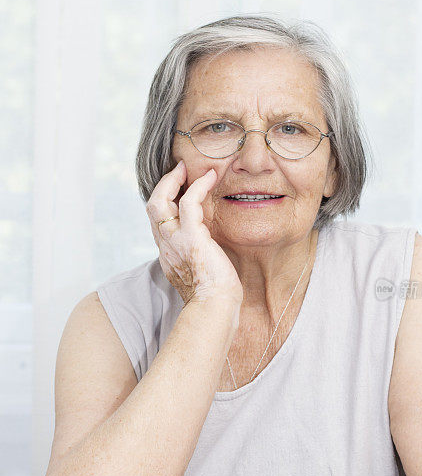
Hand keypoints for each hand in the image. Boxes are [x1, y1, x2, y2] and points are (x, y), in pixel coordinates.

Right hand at [145, 160, 242, 305]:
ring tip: (188, 168)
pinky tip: (210, 178)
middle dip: (163, 185)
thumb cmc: (215, 294)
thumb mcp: (199, 270)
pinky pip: (189, 203)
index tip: (178, 188)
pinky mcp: (192, 238)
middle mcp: (166, 245)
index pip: (158, 220)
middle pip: (151, 207)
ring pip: (159, 202)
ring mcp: (175, 241)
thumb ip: (197, 256)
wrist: (215, 307)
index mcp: (168, 253)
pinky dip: (198, 187)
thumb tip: (209, 247)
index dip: (165, 201)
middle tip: (179, 170)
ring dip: (173, 180)